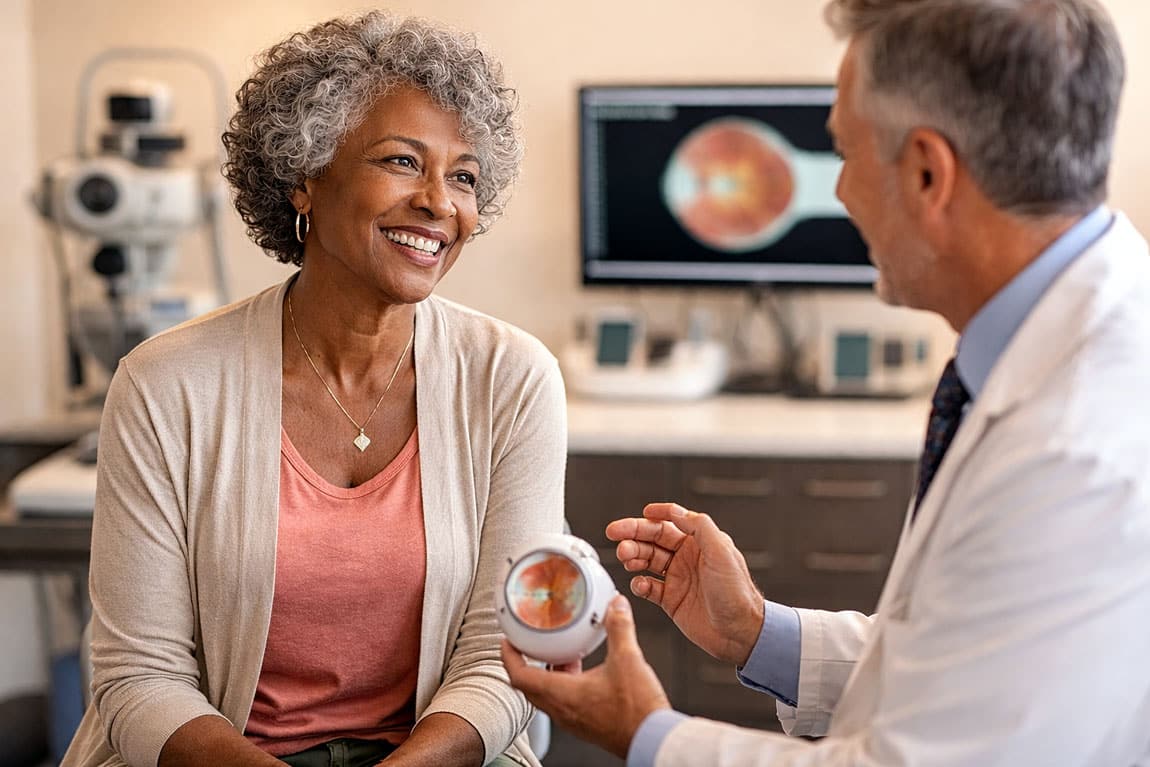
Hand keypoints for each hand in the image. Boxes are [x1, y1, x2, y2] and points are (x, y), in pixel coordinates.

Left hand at [501, 595, 669, 757]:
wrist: (653, 739)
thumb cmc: (637, 712)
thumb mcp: (628, 659)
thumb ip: (619, 627)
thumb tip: (616, 606)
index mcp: (562, 695)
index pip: (519, 676)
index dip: (509, 656)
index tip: (508, 641)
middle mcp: (563, 711)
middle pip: (530, 686)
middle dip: (527, 663)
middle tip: (529, 644)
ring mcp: (574, 720)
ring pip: (547, 695)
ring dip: (548, 673)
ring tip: (562, 653)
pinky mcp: (586, 724)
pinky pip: (564, 702)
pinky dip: (565, 684)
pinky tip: (584, 672)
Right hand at [607, 502, 764, 665]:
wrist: (740, 633)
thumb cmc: (737, 594)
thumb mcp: (722, 552)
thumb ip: (699, 527)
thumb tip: (676, 511)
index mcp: (701, 543)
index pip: (672, 522)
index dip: (657, 514)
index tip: (642, 513)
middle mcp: (687, 558)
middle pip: (654, 539)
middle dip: (634, 534)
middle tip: (615, 534)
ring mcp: (678, 578)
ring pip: (647, 561)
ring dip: (633, 556)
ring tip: (625, 558)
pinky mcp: (671, 600)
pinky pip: (648, 587)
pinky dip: (639, 584)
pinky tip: (638, 584)